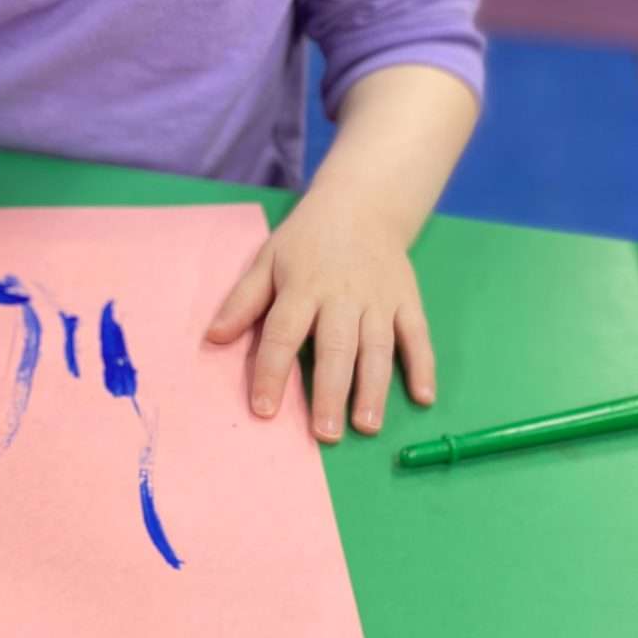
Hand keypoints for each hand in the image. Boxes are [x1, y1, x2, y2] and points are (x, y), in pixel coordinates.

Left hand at [206, 192, 435, 441]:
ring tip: (367, 425)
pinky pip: (418, 336)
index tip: (263, 409)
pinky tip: (423, 397)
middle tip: (325, 433)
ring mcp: (379, 299)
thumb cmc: (307, 241)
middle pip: (336, 347)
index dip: (271, 372)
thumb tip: (214, 338)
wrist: (362, 204)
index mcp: (302, 287)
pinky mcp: (408, 300)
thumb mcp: (268, 260)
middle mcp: (343, 296)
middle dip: (330, 391)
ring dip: (374, 388)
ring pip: (378, 348)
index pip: (283, 333)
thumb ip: (243, 301)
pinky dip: (423, 366)